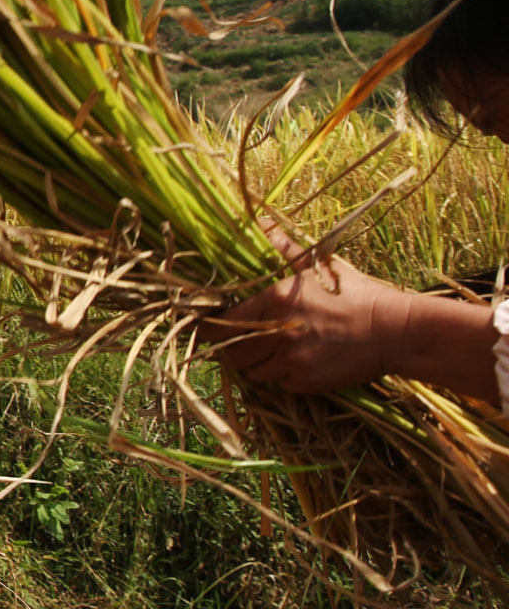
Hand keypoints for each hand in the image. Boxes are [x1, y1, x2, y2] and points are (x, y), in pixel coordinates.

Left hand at [210, 229, 405, 393]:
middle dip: (233, 349)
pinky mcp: (306, 383)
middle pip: (230, 354)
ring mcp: (291, 361)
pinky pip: (279, 384)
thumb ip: (285, 250)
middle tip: (246, 342)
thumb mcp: (320, 266)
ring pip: (252, 373)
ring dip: (258, 364)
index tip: (217, 325)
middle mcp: (277, 333)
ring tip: (276, 350)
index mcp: (274, 302)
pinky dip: (283, 377)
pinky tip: (300, 361)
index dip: (213, 327)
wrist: (396, 331)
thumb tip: (263, 224)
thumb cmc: (357, 294)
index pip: (220, 324)